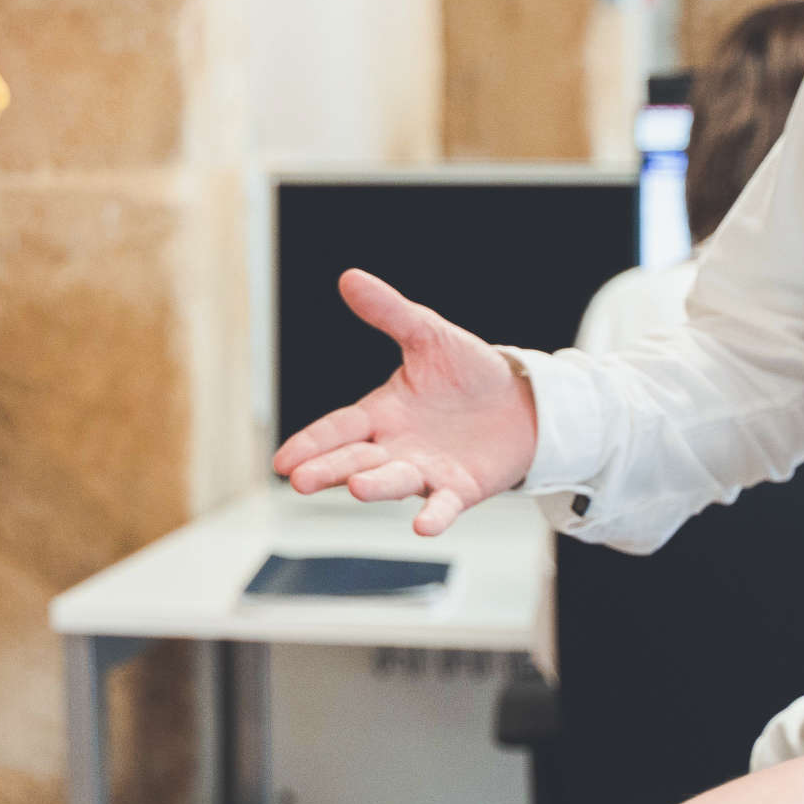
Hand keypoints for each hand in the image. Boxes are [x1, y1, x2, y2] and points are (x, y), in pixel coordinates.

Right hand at [271, 267, 538, 535]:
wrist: (522, 401)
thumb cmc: (469, 371)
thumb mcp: (428, 335)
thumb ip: (391, 313)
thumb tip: (350, 277)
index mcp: (380, 413)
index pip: (337, 428)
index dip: (310, 443)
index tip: (282, 462)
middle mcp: (395, 447)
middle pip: (354, 459)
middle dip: (327, 469)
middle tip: (299, 480)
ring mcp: (426, 471)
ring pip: (394, 481)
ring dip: (375, 486)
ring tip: (355, 487)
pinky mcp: (460, 488)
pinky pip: (444, 504)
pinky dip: (434, 516)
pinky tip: (424, 525)